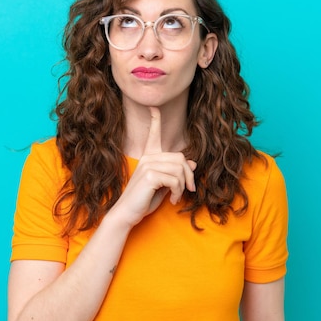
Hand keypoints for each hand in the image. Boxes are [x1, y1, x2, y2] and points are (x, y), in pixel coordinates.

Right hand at [111, 107, 196, 226]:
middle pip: (181, 157)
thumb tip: (192, 163)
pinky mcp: (150, 175)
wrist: (127, 214)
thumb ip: (175, 173)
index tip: (153, 107)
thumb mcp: (163, 185)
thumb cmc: (144, 200)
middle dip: (189, 175)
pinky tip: (171, 200)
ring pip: (180, 169)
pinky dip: (177, 192)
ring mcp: (148, 165)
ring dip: (182, 187)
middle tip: (188, 190)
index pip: (153, 133)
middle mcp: (148, 157)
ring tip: (176, 197)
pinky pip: (175, 180)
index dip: (155, 119)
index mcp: (149, 157)